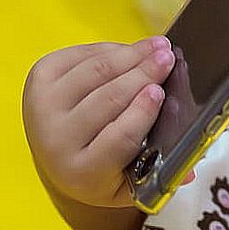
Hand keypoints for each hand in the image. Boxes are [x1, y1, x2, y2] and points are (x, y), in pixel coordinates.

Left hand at [22, 37, 174, 207]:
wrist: (58, 155)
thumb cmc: (104, 167)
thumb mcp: (131, 182)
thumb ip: (160, 175)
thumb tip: (190, 171)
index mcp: (84, 174)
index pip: (117, 139)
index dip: (140, 113)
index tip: (160, 92)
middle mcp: (55, 142)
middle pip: (107, 99)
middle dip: (142, 73)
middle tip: (168, 58)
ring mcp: (42, 109)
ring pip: (94, 72)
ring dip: (130, 54)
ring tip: (156, 47)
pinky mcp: (38, 81)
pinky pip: (79, 55)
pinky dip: (110, 48)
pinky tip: (130, 50)